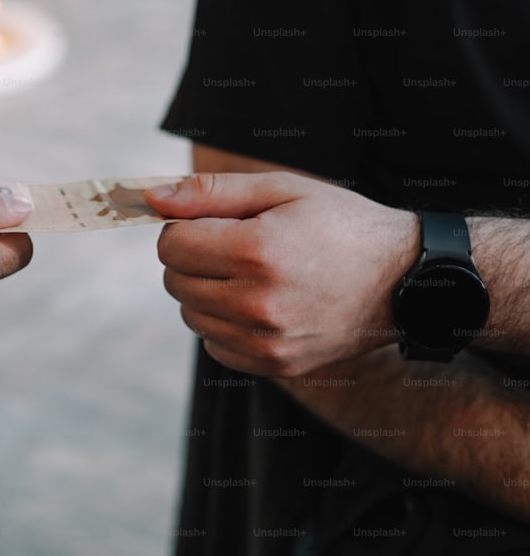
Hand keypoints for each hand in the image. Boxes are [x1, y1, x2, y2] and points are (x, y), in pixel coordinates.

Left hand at [146, 172, 418, 376]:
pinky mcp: (274, 365)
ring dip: (205, 291)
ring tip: (251, 274)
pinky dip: (223, 323)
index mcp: (257, 252)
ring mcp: (267, 341)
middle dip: (193, 258)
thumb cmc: (338, 224)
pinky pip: (213, 344)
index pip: (172, 244)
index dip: (185, 227)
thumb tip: (151, 199)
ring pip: (190, 314)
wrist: (404, 280)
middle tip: (235, 246)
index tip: (215, 223)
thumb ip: (209, 192)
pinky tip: (259, 303)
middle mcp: (258, 303)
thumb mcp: (280, 189)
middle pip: (175, 281)